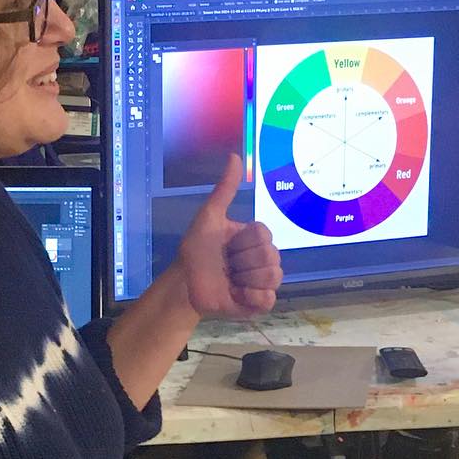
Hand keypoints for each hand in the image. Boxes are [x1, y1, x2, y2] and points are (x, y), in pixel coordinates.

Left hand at [177, 155, 282, 317]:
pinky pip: (269, 298)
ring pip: (272, 276)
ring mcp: (263, 281)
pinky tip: (236, 294)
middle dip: (241, 261)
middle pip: (270, 256)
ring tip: (230, 280)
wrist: (185, 283)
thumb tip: (235, 156)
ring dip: (244, 278)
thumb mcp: (209, 217)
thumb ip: (224, 190)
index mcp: (254, 238)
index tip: (226, 246)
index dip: (242, 242)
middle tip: (226, 265)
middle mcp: (263, 258)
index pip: (264, 235)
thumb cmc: (196, 250)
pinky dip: (250, 296)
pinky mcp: (259, 303)